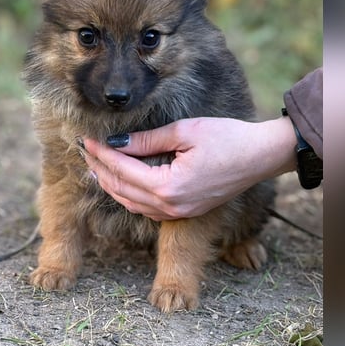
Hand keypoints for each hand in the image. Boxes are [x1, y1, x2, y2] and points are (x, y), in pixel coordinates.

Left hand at [83, 116, 296, 220]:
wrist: (260, 157)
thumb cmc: (228, 139)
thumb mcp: (185, 132)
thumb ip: (147, 140)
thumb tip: (116, 143)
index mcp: (169, 187)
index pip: (122, 170)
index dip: (101, 153)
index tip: (86, 139)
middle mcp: (170, 206)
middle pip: (121, 190)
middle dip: (100, 169)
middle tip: (84, 151)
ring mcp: (177, 213)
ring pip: (130, 203)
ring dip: (110, 184)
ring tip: (94, 166)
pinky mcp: (183, 212)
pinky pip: (145, 208)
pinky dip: (127, 194)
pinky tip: (118, 181)